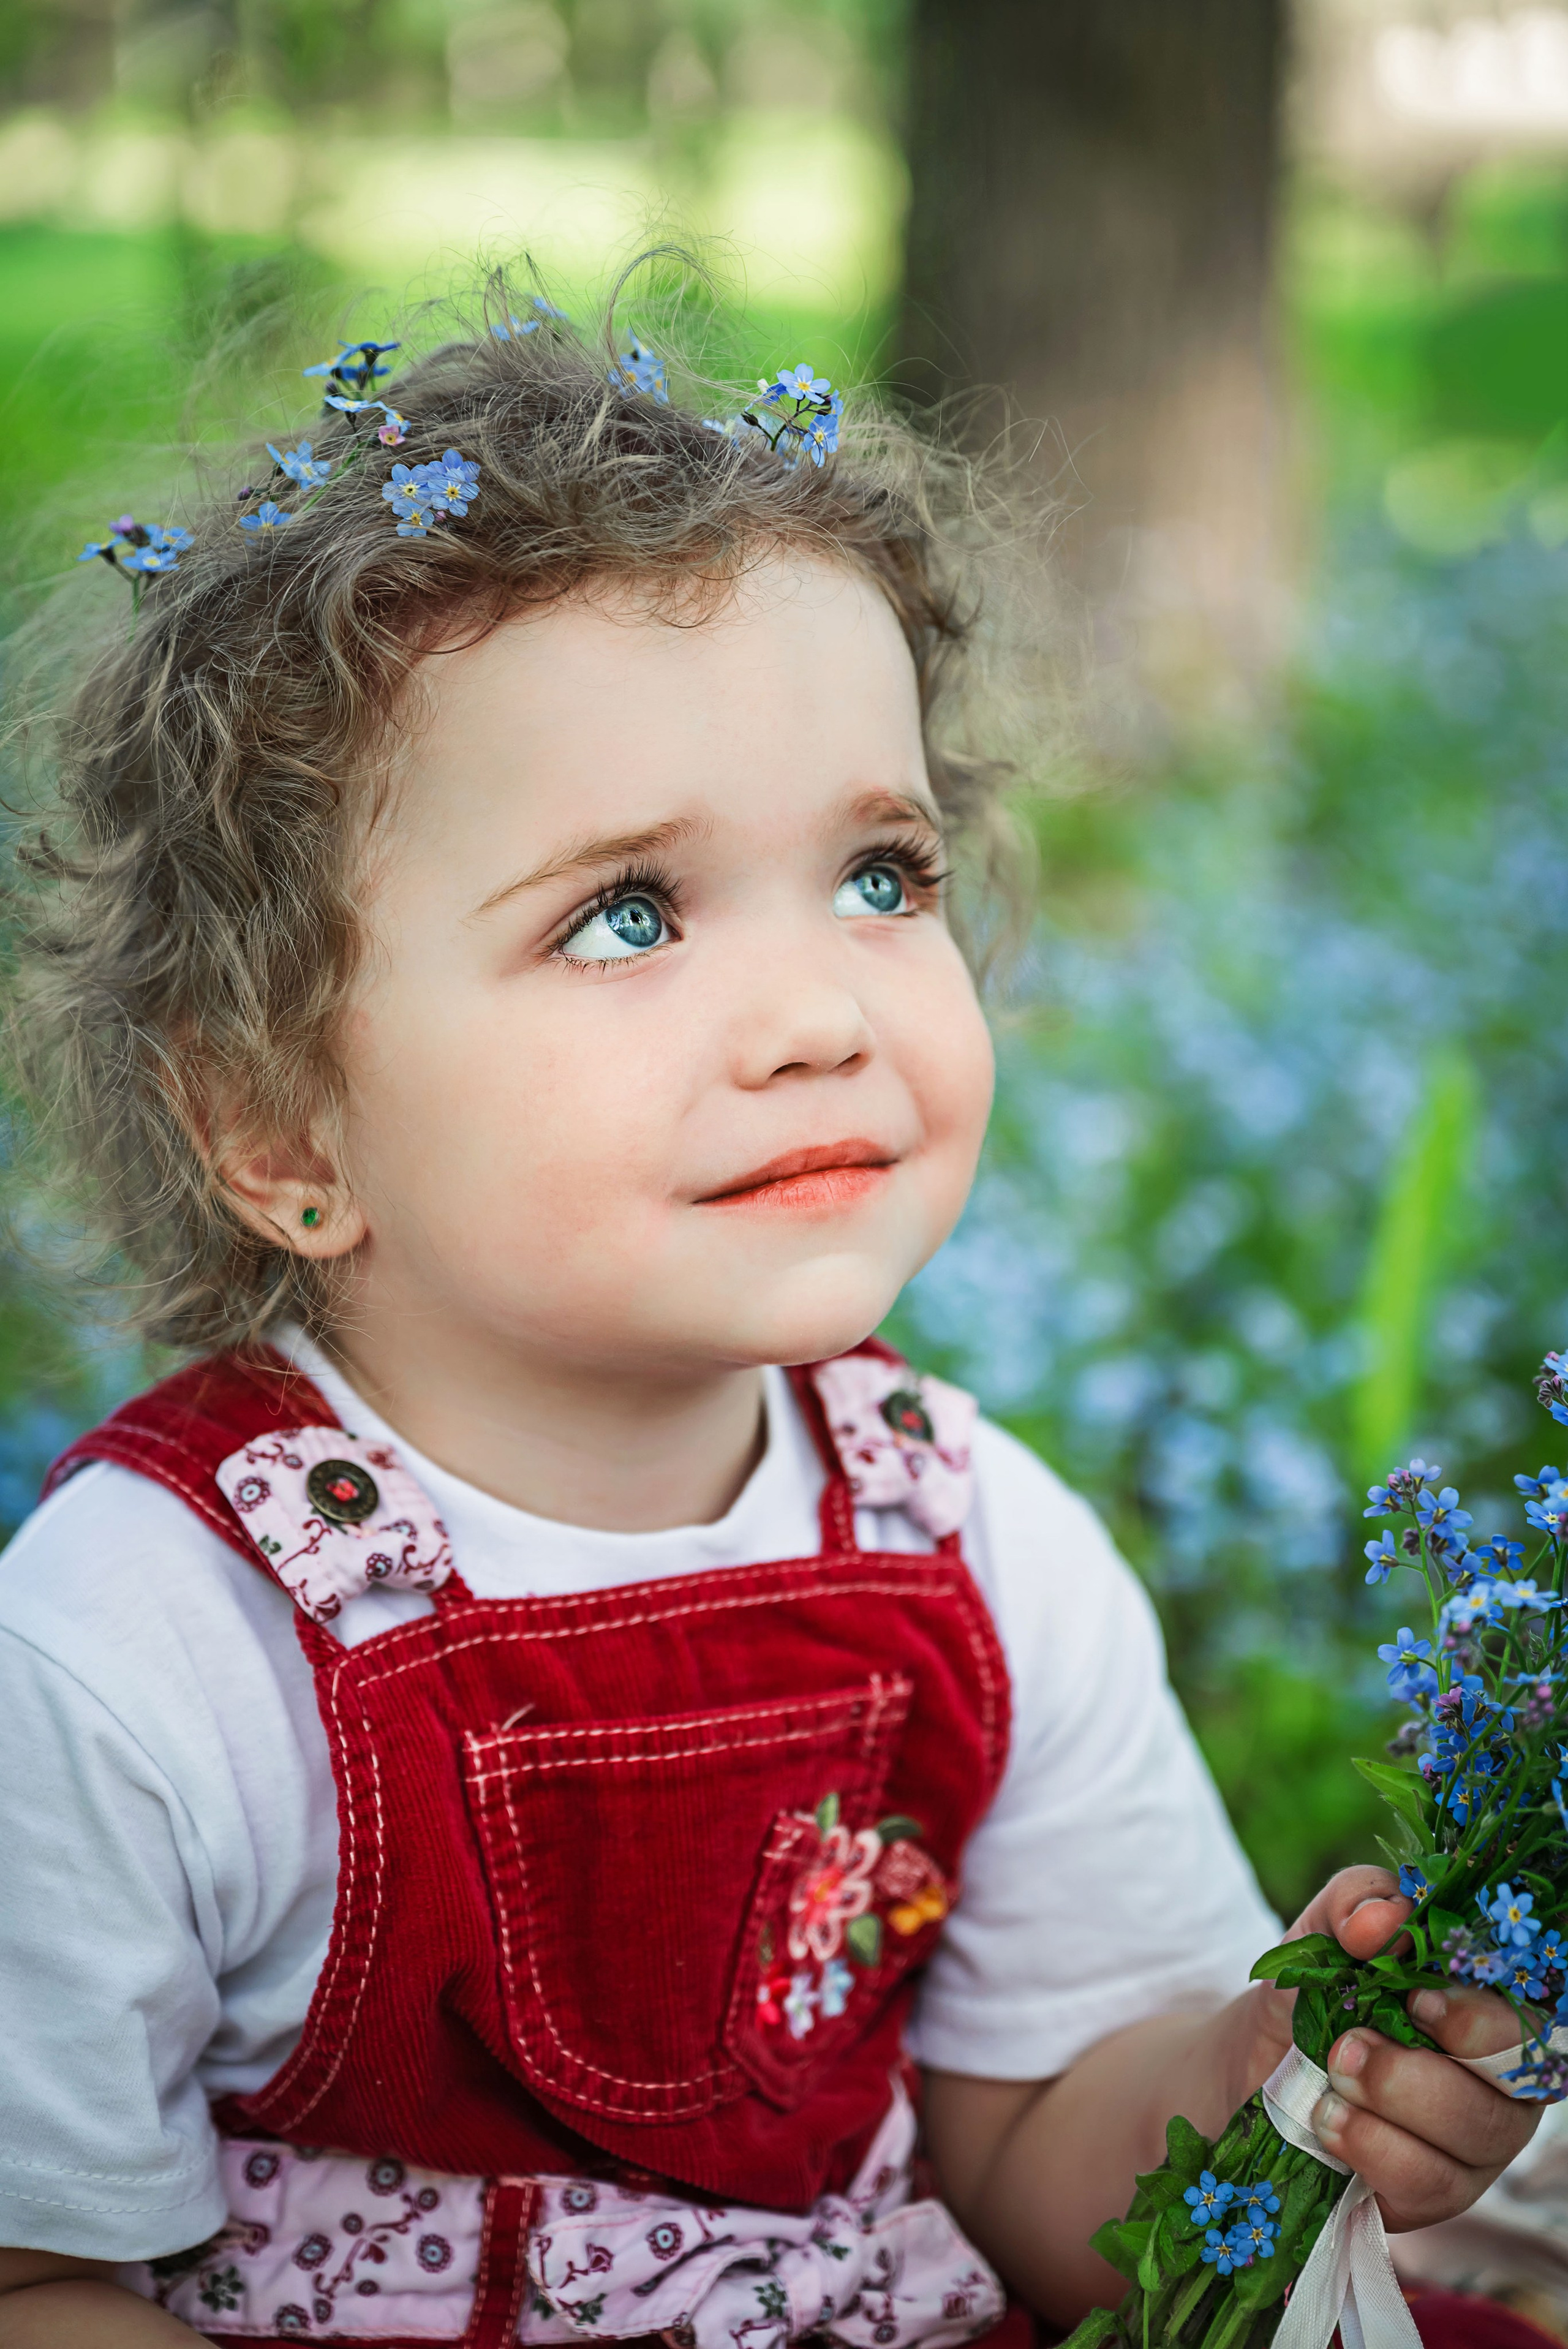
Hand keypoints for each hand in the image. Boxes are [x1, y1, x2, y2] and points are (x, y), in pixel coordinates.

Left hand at [1249, 1864, 1539, 2231]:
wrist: (1249, 2066)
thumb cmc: (1311, 1991)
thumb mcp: (1322, 1930)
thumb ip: (1355, 1901)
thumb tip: (1385, 1919)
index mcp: (1489, 2011)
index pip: (1532, 2019)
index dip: (1486, 2016)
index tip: (1419, 1998)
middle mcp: (1499, 2081)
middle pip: (1518, 2085)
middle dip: (1433, 2064)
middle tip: (1351, 2042)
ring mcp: (1472, 2146)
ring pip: (1479, 2135)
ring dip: (1398, 2102)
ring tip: (1332, 2076)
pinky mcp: (1432, 2195)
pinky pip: (1431, 2185)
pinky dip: (1375, 2148)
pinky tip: (1328, 2119)